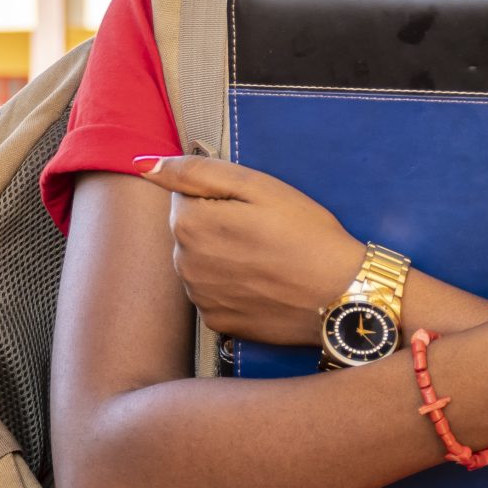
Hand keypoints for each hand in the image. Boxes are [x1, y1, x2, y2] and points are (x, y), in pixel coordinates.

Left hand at [131, 155, 364, 346]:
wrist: (341, 296)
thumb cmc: (307, 234)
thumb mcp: (258, 187)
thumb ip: (197, 172)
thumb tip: (146, 165)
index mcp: (189, 224)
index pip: (183, 195)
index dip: (219, 196)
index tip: (252, 207)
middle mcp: (184, 264)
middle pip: (189, 230)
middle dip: (216, 225)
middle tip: (263, 231)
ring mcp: (199, 297)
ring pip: (199, 262)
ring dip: (221, 256)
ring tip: (265, 258)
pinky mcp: (216, 323)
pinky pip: (212, 293)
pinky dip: (230, 286)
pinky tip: (262, 283)